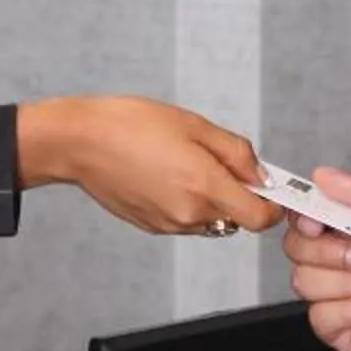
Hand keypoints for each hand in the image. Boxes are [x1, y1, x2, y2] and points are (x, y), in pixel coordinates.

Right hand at [16, 98, 282, 237]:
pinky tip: (166, 174)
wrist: (79, 142)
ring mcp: (168, 225)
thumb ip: (236, 153)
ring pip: (211, 220)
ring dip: (212, 199)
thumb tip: (260, 174)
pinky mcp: (151, 226)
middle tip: (220, 161)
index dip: (272, 205)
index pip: (260, 218)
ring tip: (185, 163)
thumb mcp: (195, 125)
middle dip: (239, 195)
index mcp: (204, 187)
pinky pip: (185, 220)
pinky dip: (187, 202)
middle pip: (237, 219)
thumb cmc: (130, 125)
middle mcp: (189, 214)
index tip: (270, 188)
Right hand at [282, 169, 350, 350]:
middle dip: (332, 253)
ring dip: (349, 285)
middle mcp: (340, 257)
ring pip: (304, 281)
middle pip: (296, 247)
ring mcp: (336, 292)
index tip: (317, 223)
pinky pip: (319, 315)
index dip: (303, 217)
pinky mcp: (337, 325)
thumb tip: (324, 175)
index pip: (305, 213)